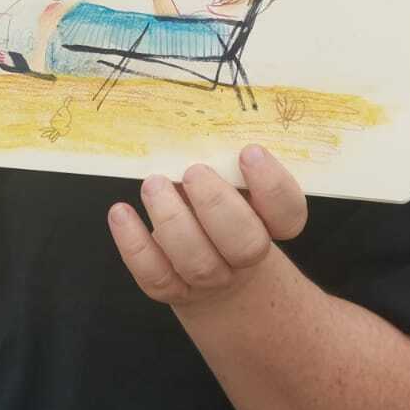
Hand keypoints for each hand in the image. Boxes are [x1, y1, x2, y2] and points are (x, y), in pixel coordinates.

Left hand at [108, 144, 308, 311]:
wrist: (217, 271)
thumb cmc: (222, 205)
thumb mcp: (233, 182)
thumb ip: (225, 160)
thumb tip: (196, 121)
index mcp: (270, 223)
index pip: (288, 213)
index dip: (272, 186)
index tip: (248, 151)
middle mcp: (245, 255)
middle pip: (245, 244)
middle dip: (218, 205)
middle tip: (194, 171)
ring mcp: (210, 278)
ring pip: (198, 262)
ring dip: (173, 220)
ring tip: (154, 183)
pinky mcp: (173, 288)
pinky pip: (155, 275)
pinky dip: (134, 243)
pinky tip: (120, 212)